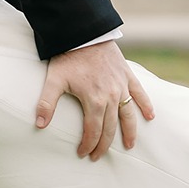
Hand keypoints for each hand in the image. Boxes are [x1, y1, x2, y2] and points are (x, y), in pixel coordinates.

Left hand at [36, 41, 153, 160]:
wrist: (83, 32)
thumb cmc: (67, 56)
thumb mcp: (53, 80)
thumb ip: (46, 103)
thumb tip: (38, 124)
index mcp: (94, 100)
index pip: (93, 131)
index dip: (88, 145)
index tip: (84, 154)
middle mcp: (112, 96)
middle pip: (111, 128)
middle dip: (104, 144)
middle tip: (99, 156)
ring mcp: (122, 86)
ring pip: (129, 115)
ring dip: (129, 132)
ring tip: (129, 146)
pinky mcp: (127, 74)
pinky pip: (140, 93)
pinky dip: (146, 105)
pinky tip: (150, 116)